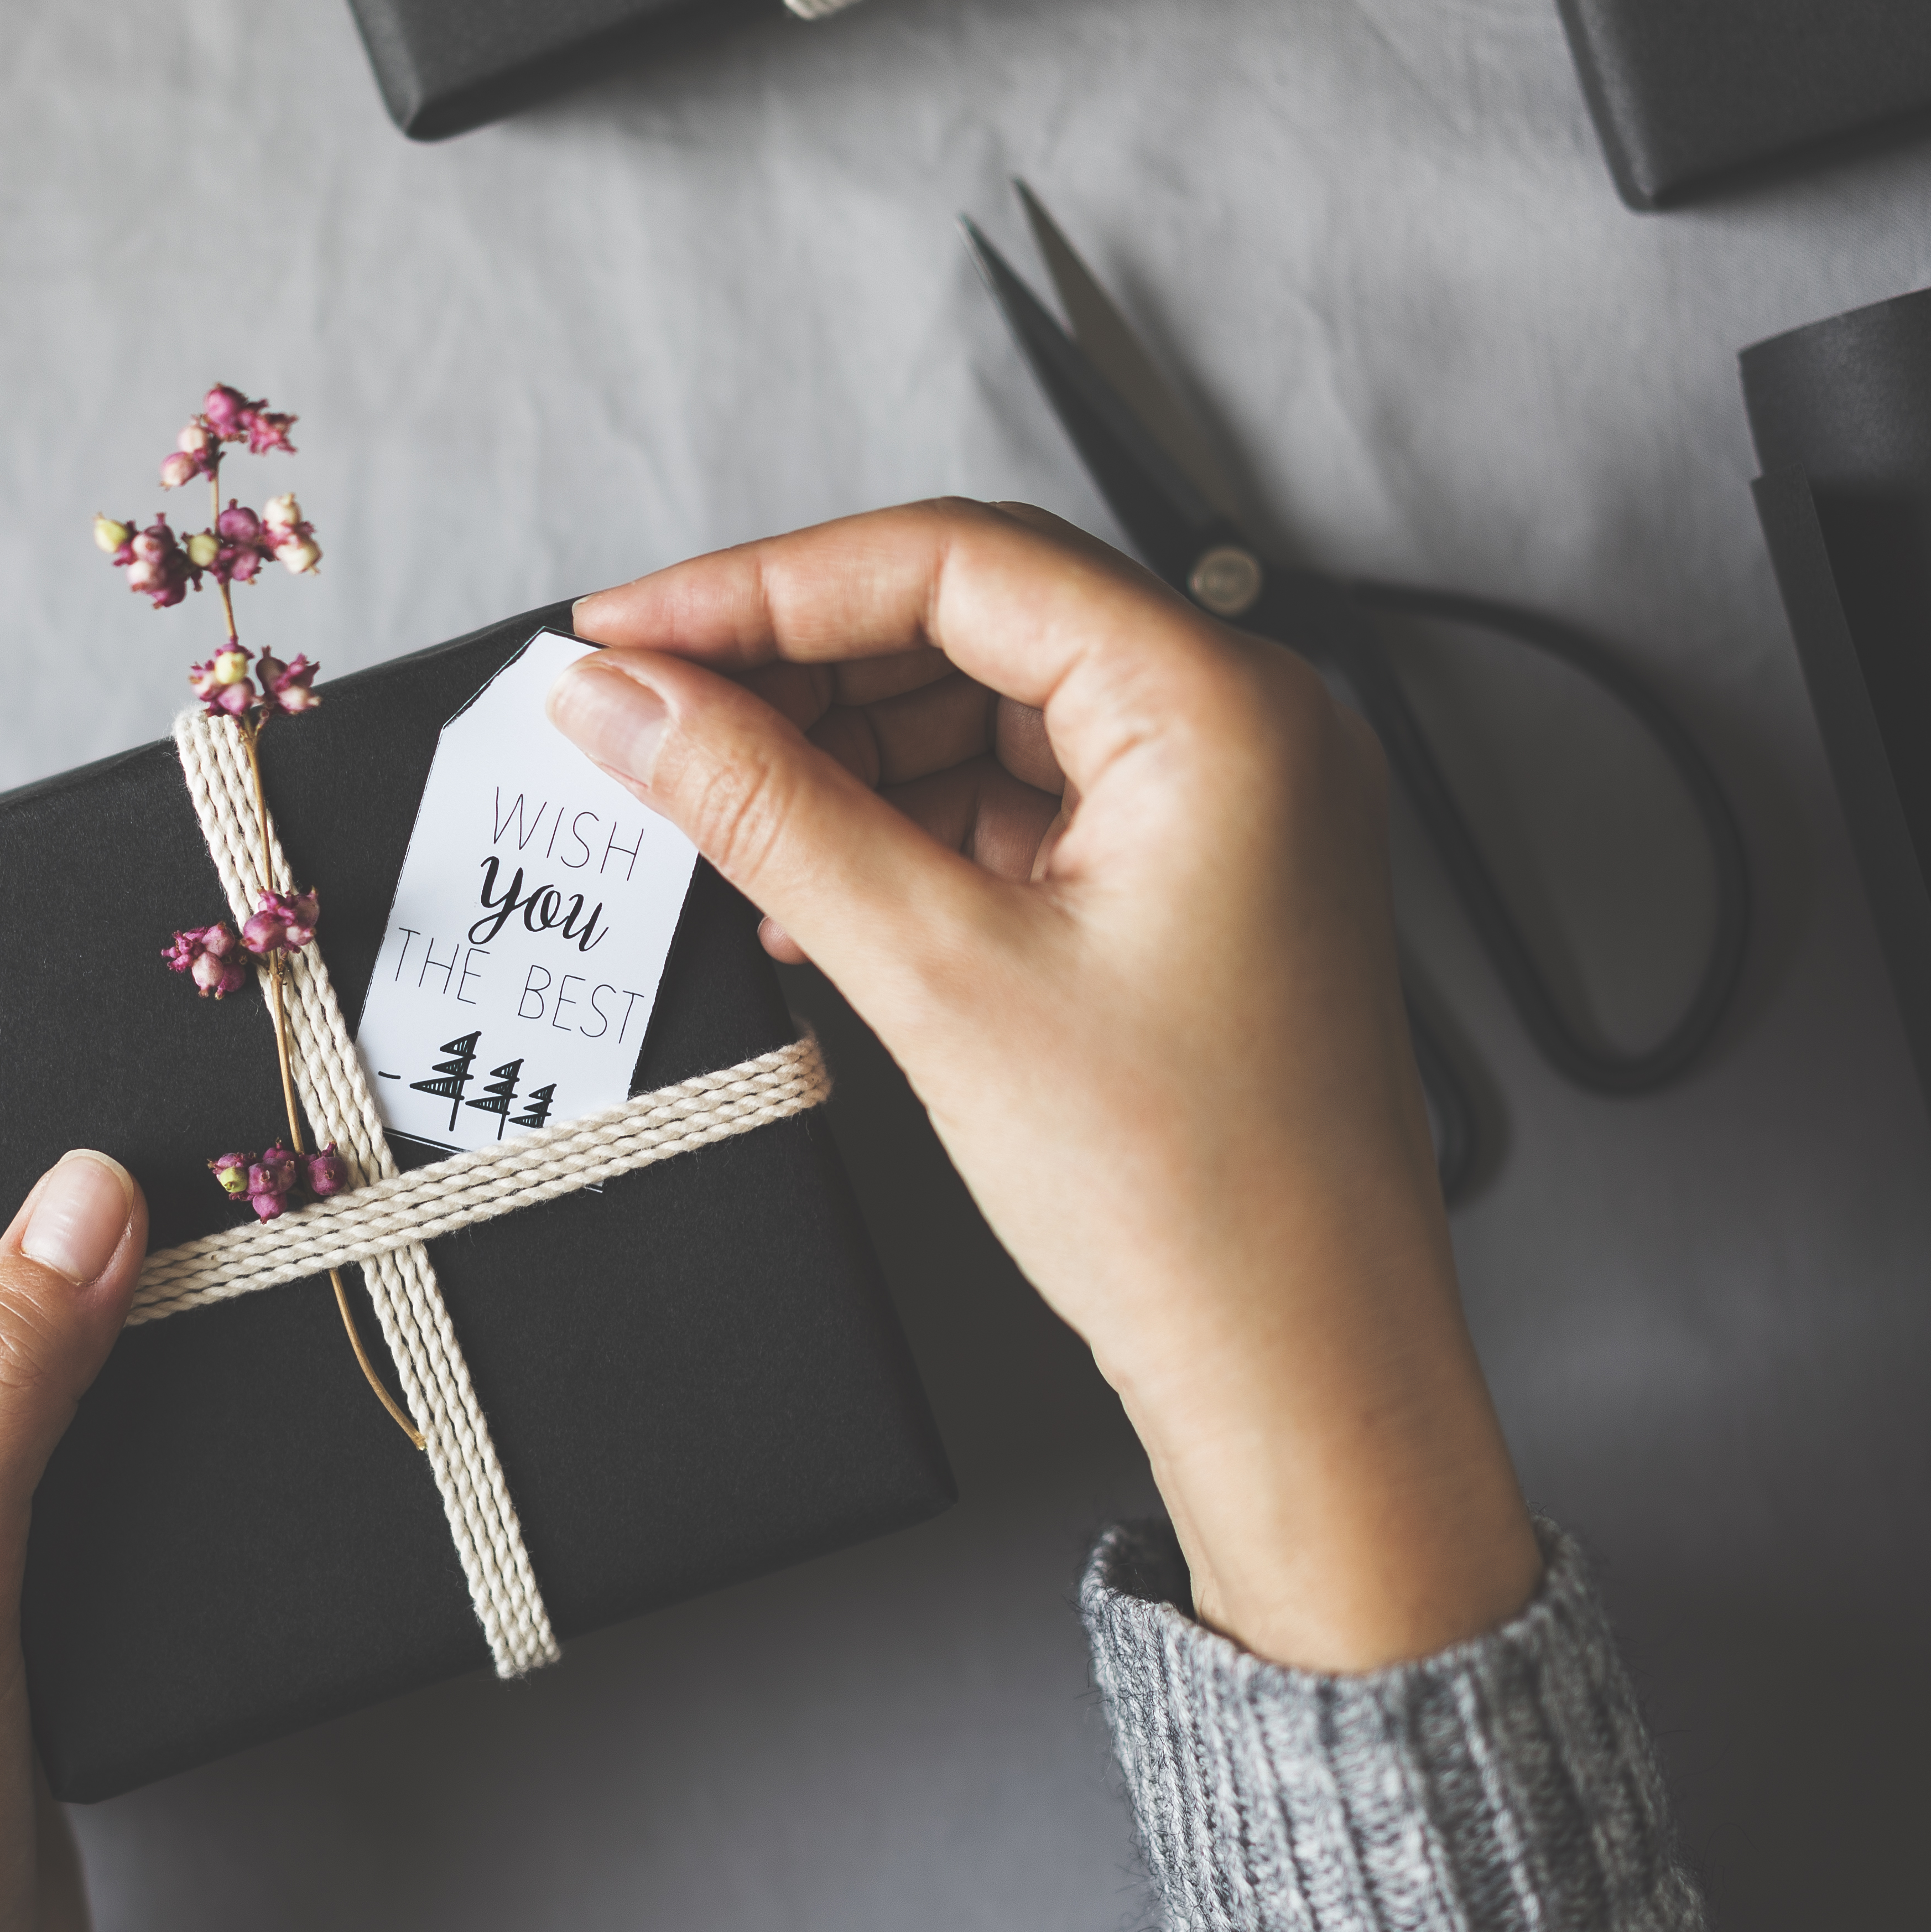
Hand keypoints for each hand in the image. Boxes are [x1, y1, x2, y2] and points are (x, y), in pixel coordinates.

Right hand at [564, 502, 1538, 1672]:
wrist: (1298, 1368)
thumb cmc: (1197, 1197)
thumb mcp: (940, 977)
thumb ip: (770, 813)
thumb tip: (634, 706)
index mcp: (1222, 710)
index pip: (956, 563)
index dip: (767, 584)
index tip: (632, 631)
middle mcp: (1246, 728)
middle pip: (974, 618)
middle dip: (796, 665)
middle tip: (646, 715)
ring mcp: (1227, 806)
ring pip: (989, 708)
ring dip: (841, 751)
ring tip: (708, 812)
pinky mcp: (1194, 881)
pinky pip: (1024, 800)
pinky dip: (906, 824)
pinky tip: (805, 882)